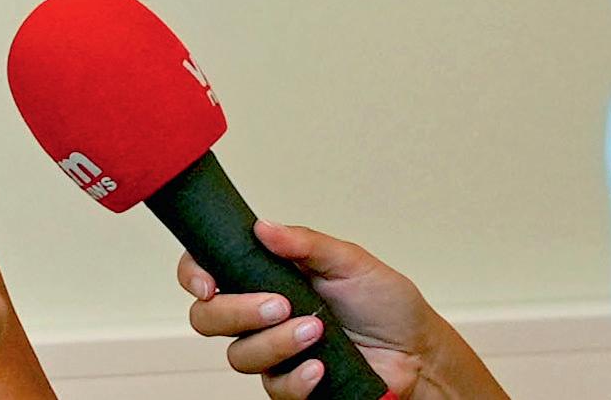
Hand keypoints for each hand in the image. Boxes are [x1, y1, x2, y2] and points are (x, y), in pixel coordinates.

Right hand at [180, 220, 507, 399]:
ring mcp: (273, 351)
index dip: (193, 274)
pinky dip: (295, 377)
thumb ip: (304, 243)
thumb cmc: (385, 304)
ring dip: (275, 342)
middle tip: (279, 304)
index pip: (205, 270)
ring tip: (316, 330)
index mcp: (263, 275)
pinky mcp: (292, 385)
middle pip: (207, 318)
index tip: (207, 281)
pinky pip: (273, 388)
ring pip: (237, 356)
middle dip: (237, 311)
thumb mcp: (349, 260)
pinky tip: (320, 366)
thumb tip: (263, 227)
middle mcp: (259, 314)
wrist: (418, 353)